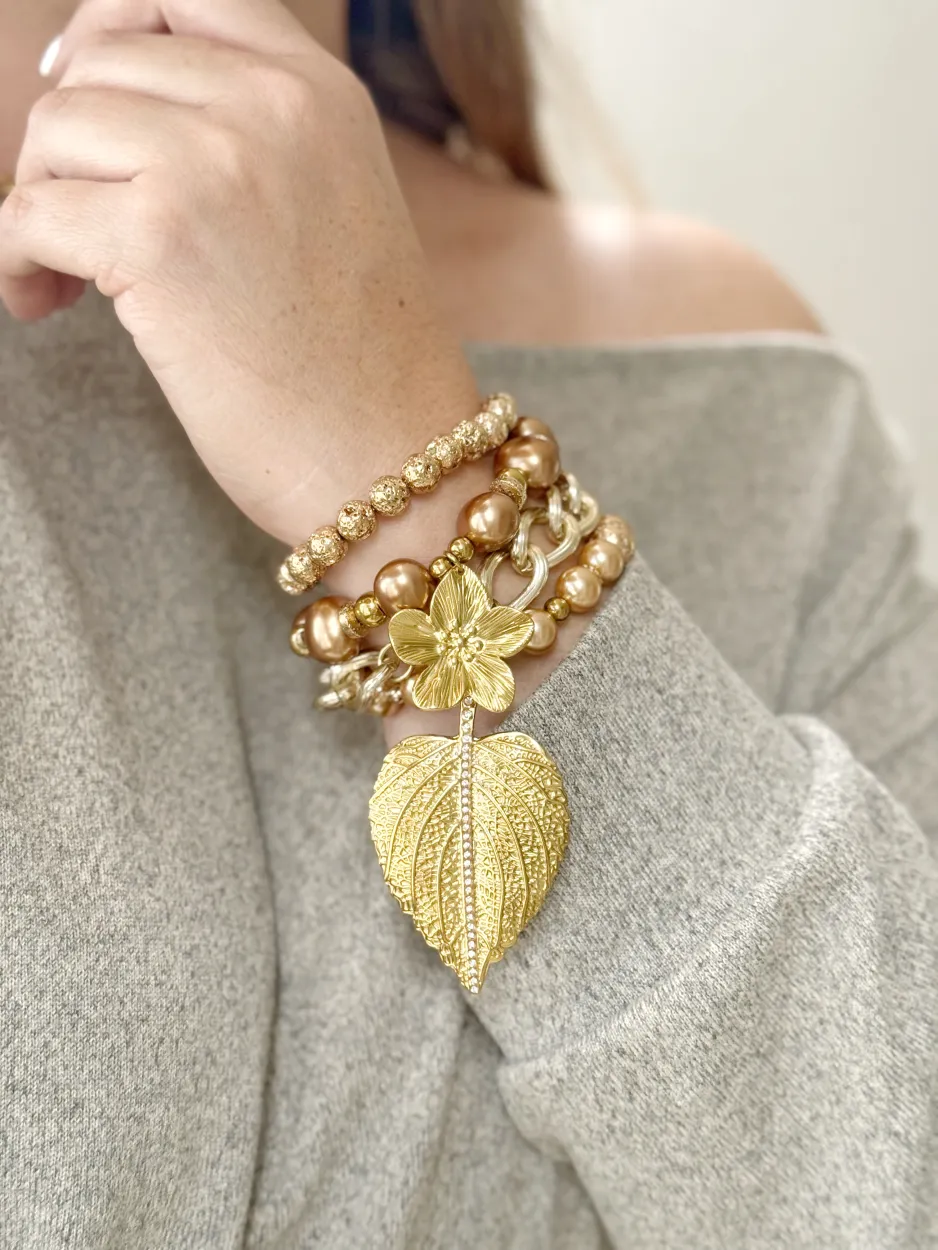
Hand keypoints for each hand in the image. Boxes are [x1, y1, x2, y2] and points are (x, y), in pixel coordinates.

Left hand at [0, 0, 477, 543]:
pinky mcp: (160, 240)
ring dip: (37, 203)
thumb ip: (252, 142)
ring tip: (63, 279)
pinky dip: (14, 259)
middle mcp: (273, 108)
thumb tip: (107, 114)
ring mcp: (217, 166)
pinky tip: (41, 303)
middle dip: (67, 147)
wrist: (395, 463)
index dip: (109, 30)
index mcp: (322, 94)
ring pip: (53, 133)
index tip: (77, 90)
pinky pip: (26, 212)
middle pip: (99, 67)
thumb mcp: (335, 211)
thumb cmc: (362, 368)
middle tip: (75, 225)